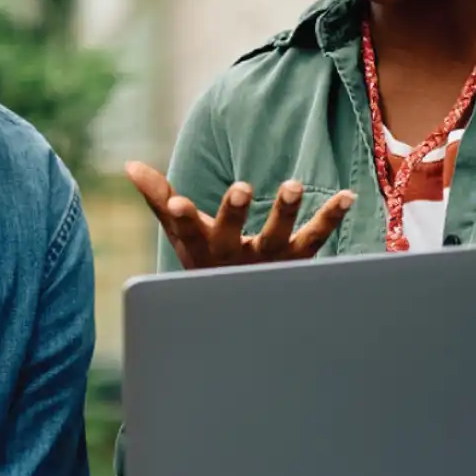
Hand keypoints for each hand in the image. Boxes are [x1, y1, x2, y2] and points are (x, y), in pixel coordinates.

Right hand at [126, 162, 353, 269]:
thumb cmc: (209, 260)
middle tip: (242, 187)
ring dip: (285, 212)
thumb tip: (129, 164)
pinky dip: (330, 217)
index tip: (177, 202)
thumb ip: (159, 198)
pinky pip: (316, 238)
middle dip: (235, 212)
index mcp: (201, 246)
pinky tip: (346, 195)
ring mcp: (268, 260)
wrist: (246, 311)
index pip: (185, 229)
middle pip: (231, 235)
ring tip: (293, 184)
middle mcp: (233, 256)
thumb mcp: (181, 233)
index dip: (180, 215)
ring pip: (276, 238)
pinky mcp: (298, 258)